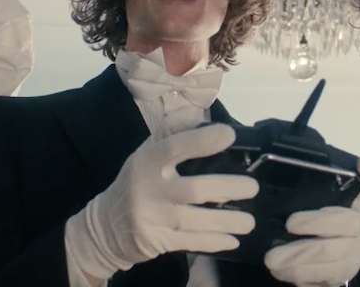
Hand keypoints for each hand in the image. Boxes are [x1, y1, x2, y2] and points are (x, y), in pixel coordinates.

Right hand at [66, 123, 258, 279]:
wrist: (106, 227)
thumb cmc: (137, 182)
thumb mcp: (146, 152)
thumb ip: (172, 132)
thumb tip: (201, 117)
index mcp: (148, 161)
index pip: (174, 146)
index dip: (202, 140)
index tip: (229, 135)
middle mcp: (150, 189)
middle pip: (194, 189)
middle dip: (227, 188)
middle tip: (252, 187)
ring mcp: (153, 218)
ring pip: (196, 221)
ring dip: (227, 221)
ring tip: (249, 222)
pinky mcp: (157, 242)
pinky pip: (191, 242)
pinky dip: (214, 242)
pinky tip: (233, 240)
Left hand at [264, 154, 359, 286]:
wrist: (348, 248)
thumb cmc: (339, 216)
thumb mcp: (348, 193)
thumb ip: (358, 177)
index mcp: (358, 216)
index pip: (346, 217)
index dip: (318, 220)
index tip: (290, 222)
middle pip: (330, 248)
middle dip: (299, 250)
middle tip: (271, 253)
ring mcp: (352, 264)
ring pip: (325, 270)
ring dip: (297, 269)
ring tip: (272, 264)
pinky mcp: (341, 280)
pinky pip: (322, 283)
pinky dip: (301, 279)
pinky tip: (282, 274)